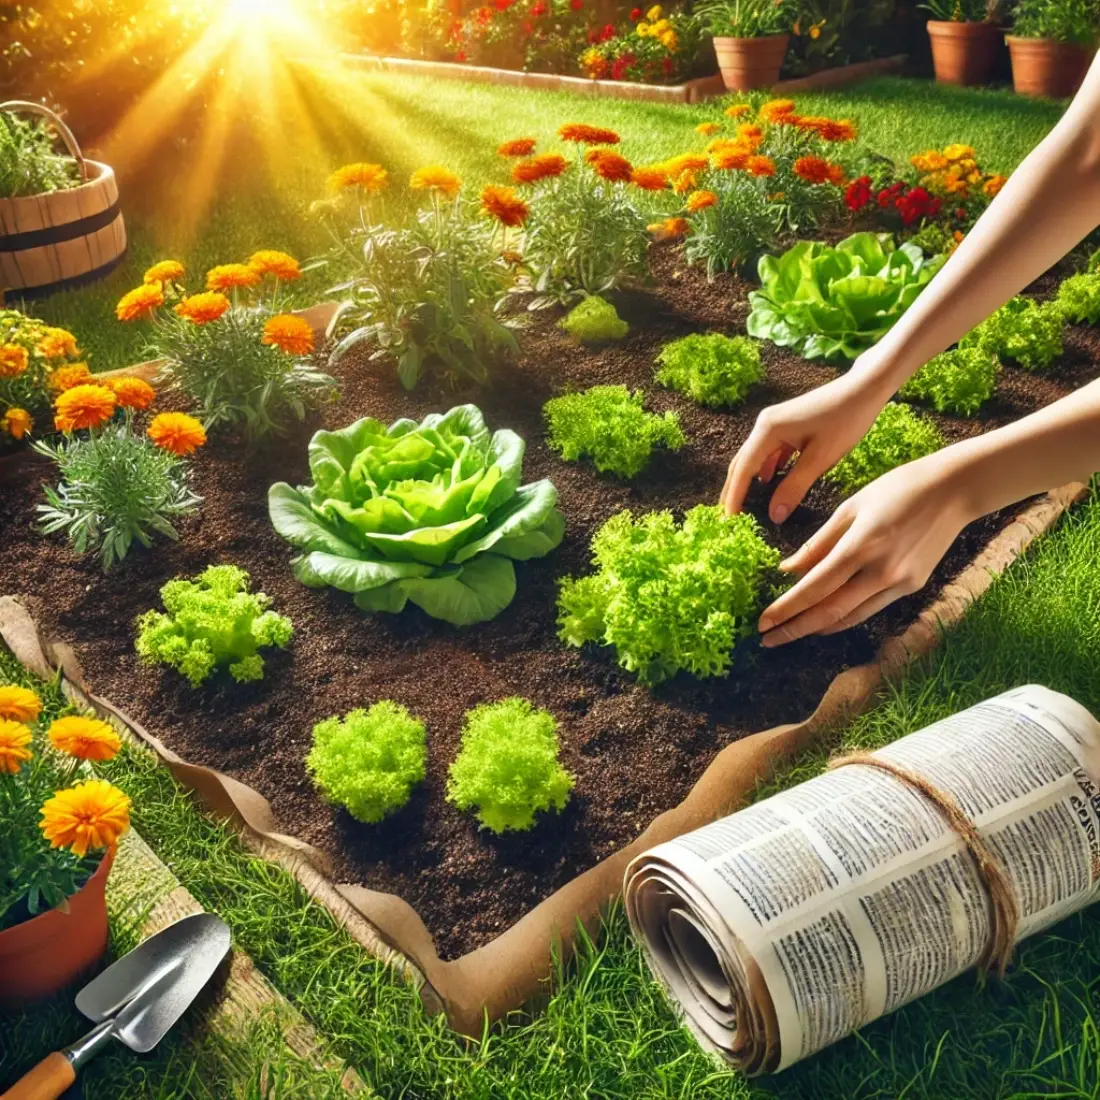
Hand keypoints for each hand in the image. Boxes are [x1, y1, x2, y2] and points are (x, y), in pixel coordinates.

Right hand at [720, 361, 891, 522]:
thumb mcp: (820, 459)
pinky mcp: (786, 424)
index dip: (734, 496)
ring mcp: (774, 422)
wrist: (864, 389)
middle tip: (729, 517)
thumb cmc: (845, 420)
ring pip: (754, 456)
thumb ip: (794, 488)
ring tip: (744, 503)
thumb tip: (774, 515)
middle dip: (734, 489)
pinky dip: (764, 468)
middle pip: (742, 462)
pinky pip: (768, 450)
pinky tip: (768, 482)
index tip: (728, 520)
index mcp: (768, 430)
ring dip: (748, 480)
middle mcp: (764, 424)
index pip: (743, 469)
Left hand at [757, 449, 972, 646]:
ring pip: (850, 617)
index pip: (813, 588)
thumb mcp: (850, 508)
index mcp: (861, 546)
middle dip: (795, 629)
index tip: (762, 623)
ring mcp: (900, 583)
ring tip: (791, 632)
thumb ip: (817, 544)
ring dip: (817, 628)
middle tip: (768, 640)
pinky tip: (825, 619)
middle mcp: (881, 572)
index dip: (785, 609)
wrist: (955, 490)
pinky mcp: (913, 587)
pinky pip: (870, 609)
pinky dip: (844, 617)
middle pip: (829, 612)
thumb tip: (787, 571)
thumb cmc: (897, 489)